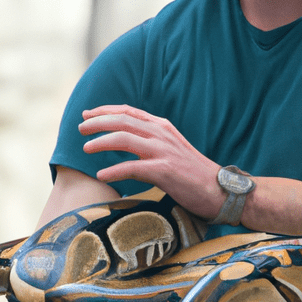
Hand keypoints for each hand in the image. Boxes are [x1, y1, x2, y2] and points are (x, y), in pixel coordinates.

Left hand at [79, 105, 222, 219]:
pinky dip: (114, 171)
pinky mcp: (164, 170)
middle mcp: (161, 134)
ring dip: (101, 142)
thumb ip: (151, 141)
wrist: (221, 190)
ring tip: (86, 148)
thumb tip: (127, 142)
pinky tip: (101, 174)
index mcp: (162, 127)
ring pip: (124, 139)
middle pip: (123, 121)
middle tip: (80, 128)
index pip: (129, 112)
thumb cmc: (193, 173)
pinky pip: (133, 168)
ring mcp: (163, 151)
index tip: (88, 114)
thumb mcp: (171, 149)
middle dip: (98, 122)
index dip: (106, 111)